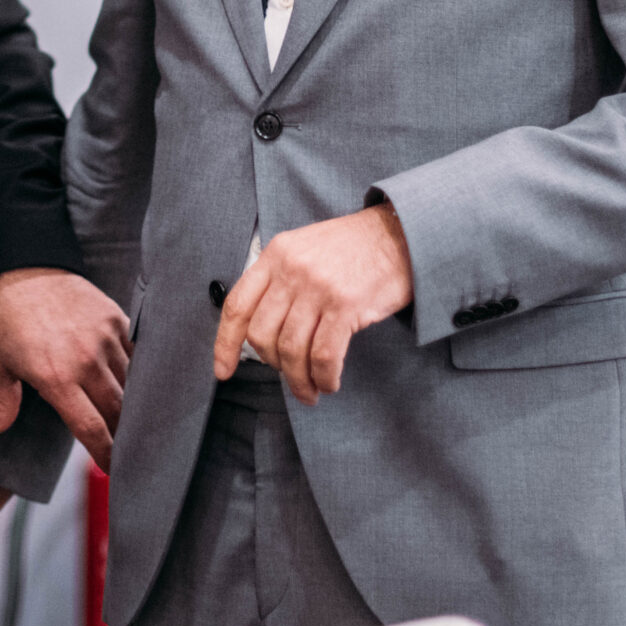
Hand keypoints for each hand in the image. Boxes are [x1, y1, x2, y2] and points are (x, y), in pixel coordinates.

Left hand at [0, 268, 130, 468]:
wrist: (23, 269)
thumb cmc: (5, 318)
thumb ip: (1, 403)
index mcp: (56, 378)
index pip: (92, 428)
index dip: (106, 453)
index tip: (114, 468)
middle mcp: (86, 360)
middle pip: (119, 411)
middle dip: (126, 436)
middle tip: (130, 451)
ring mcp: (105, 338)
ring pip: (132, 384)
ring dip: (133, 405)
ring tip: (136, 423)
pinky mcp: (116, 320)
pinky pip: (136, 354)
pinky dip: (137, 372)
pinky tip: (139, 386)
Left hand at [215, 203, 410, 403]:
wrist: (403, 233)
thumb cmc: (354, 249)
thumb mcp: (305, 249)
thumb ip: (280, 281)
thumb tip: (263, 333)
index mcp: (275, 255)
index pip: (237, 306)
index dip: (225, 344)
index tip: (223, 370)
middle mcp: (291, 269)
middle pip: (262, 334)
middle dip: (273, 365)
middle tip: (291, 376)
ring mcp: (317, 286)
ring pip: (291, 350)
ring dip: (299, 380)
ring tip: (311, 391)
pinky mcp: (345, 305)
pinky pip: (323, 355)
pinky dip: (323, 377)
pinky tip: (329, 383)